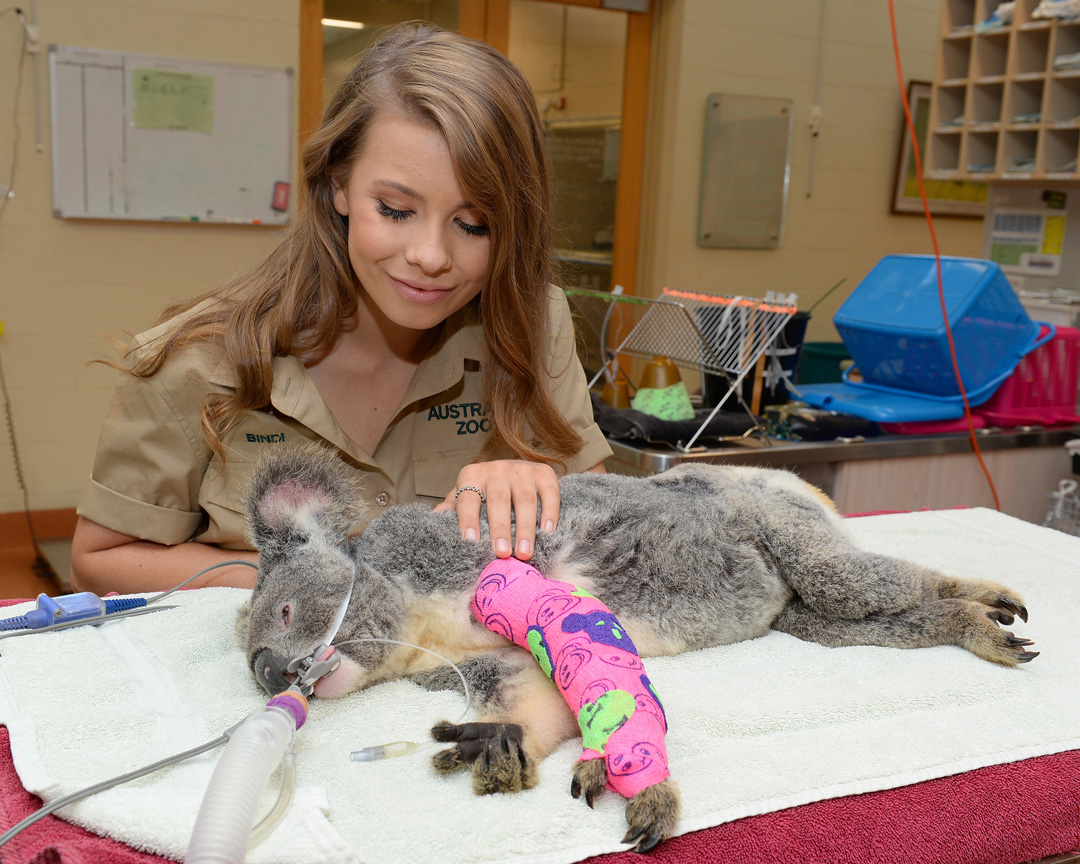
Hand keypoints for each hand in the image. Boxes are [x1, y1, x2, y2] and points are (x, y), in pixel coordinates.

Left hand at [433, 461, 559, 559]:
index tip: (471, 542)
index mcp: (472, 475)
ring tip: (523, 552)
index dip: (468, 519)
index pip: (468, 498)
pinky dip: (550, 512)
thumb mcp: (464, 498)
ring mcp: (522, 469)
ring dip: (525, 528)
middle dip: (500, 528)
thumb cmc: (484, 493)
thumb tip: (433, 524)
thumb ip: (450, 511)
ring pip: (525, 499)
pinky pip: (550, 492)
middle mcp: (497, 468)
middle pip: (498, 500)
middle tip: (501, 553)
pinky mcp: (544, 472)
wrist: (513, 471)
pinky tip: (547, 531)